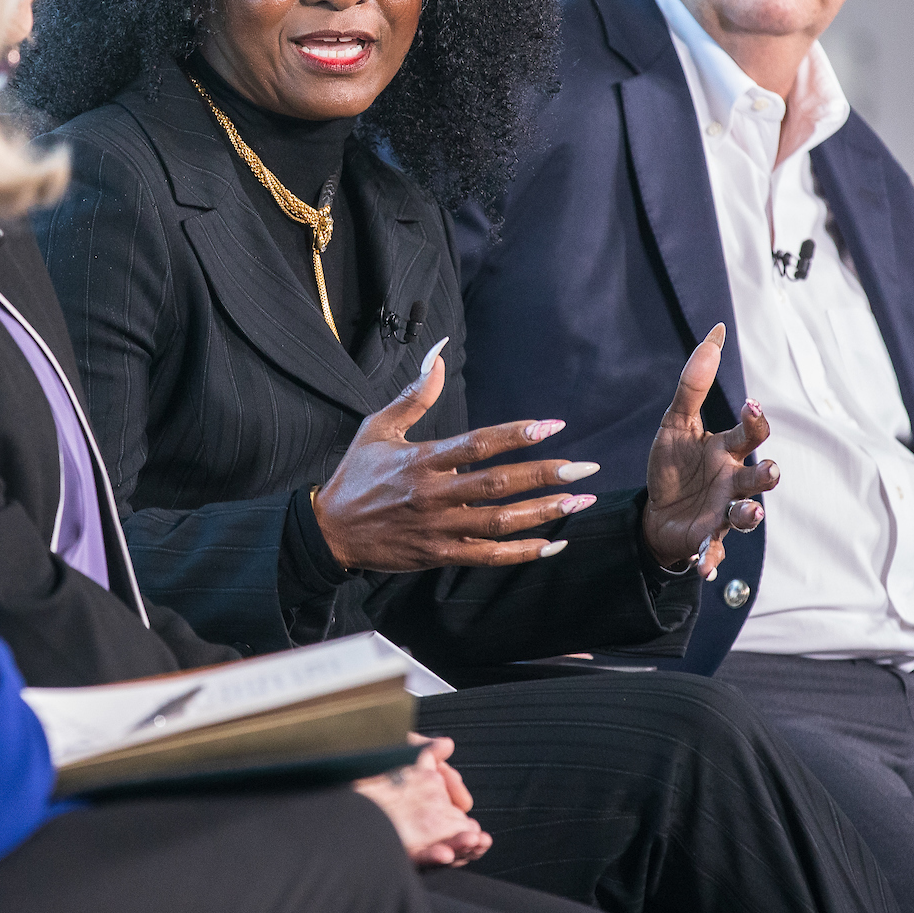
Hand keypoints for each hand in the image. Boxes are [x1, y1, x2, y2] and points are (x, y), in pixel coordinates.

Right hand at [313, 345, 602, 572]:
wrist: (330, 532)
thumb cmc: (355, 476)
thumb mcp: (377, 428)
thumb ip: (414, 395)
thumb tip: (438, 356)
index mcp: (422, 460)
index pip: (478, 444)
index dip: (517, 434)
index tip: (552, 425)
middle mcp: (434, 495)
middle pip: (498, 484)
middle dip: (544, 475)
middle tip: (583, 468)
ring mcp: (439, 528)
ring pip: (499, 522)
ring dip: (543, 512)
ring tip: (579, 501)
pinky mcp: (440, 554)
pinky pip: (488, 556)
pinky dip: (522, 553)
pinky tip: (552, 545)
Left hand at [353, 735, 491, 866]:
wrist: (341, 782)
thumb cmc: (371, 772)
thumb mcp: (400, 756)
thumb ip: (426, 752)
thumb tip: (447, 744)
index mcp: (427, 811)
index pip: (456, 821)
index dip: (469, 827)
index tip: (479, 826)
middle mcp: (421, 828)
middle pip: (454, 838)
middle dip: (470, 839)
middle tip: (481, 836)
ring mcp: (411, 840)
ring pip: (442, 850)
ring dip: (459, 847)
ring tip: (472, 841)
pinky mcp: (398, 850)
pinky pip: (420, 858)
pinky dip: (434, 856)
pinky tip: (444, 852)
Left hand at [642, 325, 777, 575]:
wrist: (656, 512)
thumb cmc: (675, 466)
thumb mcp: (675, 424)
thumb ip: (694, 384)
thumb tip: (713, 335)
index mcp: (727, 452)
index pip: (750, 435)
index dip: (756, 422)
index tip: (751, 407)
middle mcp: (732, 483)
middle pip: (761, 479)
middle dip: (767, 475)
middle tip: (767, 471)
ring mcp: (723, 513)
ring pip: (748, 515)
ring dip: (751, 514)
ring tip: (749, 512)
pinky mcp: (706, 540)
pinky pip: (714, 551)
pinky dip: (710, 559)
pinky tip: (703, 565)